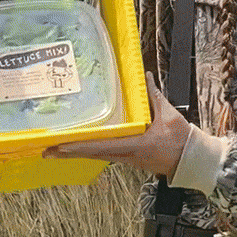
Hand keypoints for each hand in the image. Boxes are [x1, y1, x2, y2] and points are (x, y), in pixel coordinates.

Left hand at [42, 72, 190, 176]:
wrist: (192, 160)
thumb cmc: (181, 140)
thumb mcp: (168, 115)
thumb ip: (154, 96)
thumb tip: (144, 76)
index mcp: (134, 146)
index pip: (100, 147)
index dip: (78, 146)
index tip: (59, 146)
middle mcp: (126, 155)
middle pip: (91, 155)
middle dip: (67, 153)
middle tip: (45, 150)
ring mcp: (127, 159)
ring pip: (96, 156)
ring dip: (76, 153)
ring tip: (56, 150)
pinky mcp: (129, 159)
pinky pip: (105, 155)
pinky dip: (89, 152)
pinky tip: (79, 148)